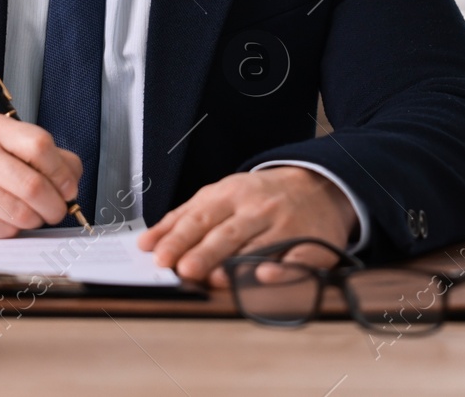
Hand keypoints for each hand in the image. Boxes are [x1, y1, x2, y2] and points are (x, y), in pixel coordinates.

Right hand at [0, 113, 82, 237]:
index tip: (69, 188)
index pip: (40, 145)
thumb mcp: (13, 144)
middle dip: (55, 206)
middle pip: (33, 185)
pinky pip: (3, 231)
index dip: (62, 172)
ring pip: (20, 214)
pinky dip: (14, 230)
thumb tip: (71, 182)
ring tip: (33, 214)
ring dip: (36, 220)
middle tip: (57, 210)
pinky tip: (7, 219)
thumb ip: (51, 157)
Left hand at [137, 167, 358, 287]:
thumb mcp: (219, 196)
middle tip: (184, 270)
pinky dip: (283, 269)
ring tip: (216, 279)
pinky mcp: (312, 244)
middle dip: (205, 252)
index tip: (160, 258)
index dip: (179, 238)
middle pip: (227, 234)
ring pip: (259, 247)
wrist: (318, 185)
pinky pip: (298, 259)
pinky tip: (267, 276)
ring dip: (237, 264)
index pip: (200, 218)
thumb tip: (147, 244)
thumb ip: (182, 219)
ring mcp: (287, 226)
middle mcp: (258, 210)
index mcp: (231, 195)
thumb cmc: (258, 197)